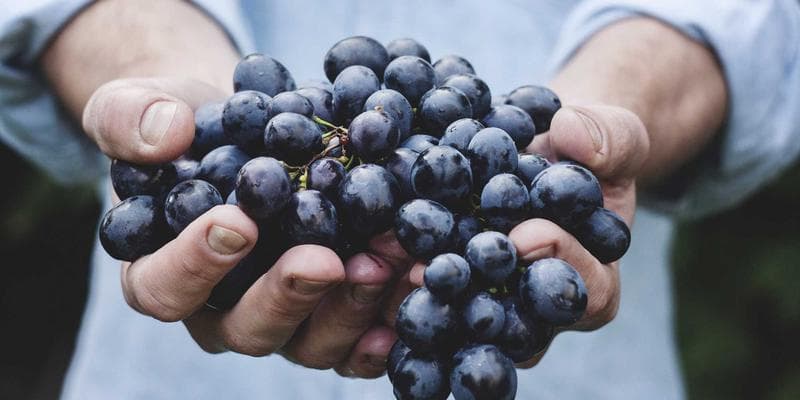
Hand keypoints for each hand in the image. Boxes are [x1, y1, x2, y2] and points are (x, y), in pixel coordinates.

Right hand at [83, 77, 400, 376]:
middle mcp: (222, 309)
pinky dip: (387, 323)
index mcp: (162, 271)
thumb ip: (131, 118)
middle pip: (247, 328)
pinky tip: (413, 290)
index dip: (196, 265)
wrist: (247, 130)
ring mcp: (283, 318)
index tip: (238, 222)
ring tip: (386, 260)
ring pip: (311, 342)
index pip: (164, 288)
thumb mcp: (141, 106)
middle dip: (289, 296)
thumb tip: (166, 135)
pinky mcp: (330, 313)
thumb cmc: (187, 126)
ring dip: (351, 307)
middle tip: (325, 260)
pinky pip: (357, 340)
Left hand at [371, 103, 649, 368]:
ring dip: (423, 291)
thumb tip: (573, 133)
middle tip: (437, 269)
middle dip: (476, 293)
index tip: (528, 234)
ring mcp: (489, 302)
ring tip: (390, 262)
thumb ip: (608, 138)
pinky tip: (368, 248)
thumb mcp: (614, 135)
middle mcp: (536, 309)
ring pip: (460, 315)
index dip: (560, 264)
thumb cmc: (587, 150)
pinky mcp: (449, 285)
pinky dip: (396, 270)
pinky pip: (425, 289)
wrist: (544, 151)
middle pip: (513, 321)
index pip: (586, 292)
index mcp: (592, 282)